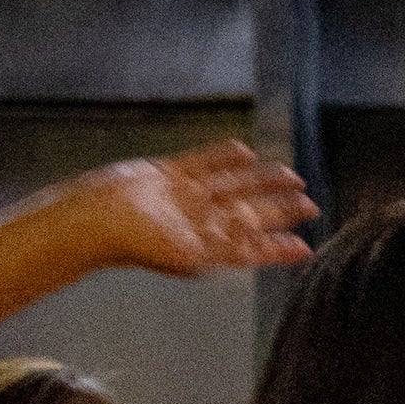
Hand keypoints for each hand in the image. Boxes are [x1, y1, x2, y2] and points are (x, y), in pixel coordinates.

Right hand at [85, 142, 314, 279]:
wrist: (94, 218)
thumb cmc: (136, 242)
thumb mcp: (187, 252)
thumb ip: (223, 247)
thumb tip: (257, 244)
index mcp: (206, 247)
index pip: (250, 248)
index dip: (277, 248)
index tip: (305, 248)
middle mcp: (199, 223)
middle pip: (248, 214)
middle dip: (279, 210)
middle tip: (310, 205)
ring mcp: (184, 199)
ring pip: (232, 186)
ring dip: (261, 181)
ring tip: (291, 175)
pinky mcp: (167, 176)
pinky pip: (202, 163)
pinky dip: (222, 157)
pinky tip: (245, 152)